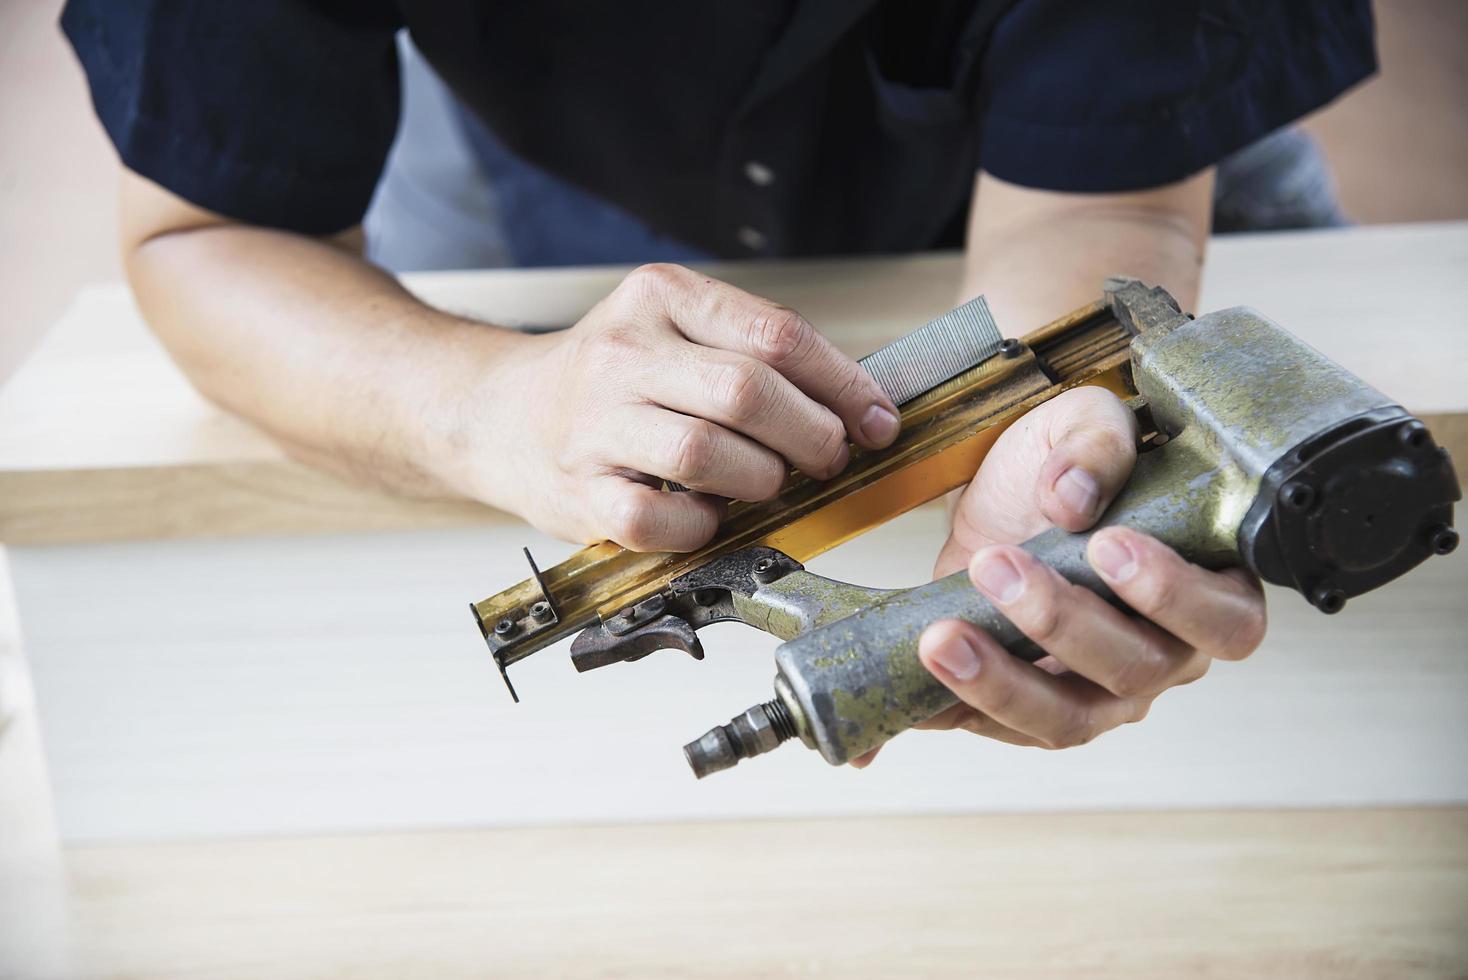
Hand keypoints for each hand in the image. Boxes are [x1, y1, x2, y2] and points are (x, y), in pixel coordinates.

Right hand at [455, 264, 900, 549]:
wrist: (500, 414)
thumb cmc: (611, 380)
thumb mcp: (676, 331)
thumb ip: (754, 353)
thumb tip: (858, 401)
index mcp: (660, 297)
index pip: (776, 334)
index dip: (844, 384)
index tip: (877, 418)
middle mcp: (622, 352)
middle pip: (747, 392)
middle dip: (811, 435)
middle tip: (828, 457)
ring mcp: (594, 424)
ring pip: (706, 453)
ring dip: (761, 480)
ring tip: (767, 482)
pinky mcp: (578, 492)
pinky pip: (658, 520)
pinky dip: (702, 528)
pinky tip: (709, 516)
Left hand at [855, 386, 1265, 763]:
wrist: (1000, 501)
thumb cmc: (1065, 466)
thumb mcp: (1081, 424)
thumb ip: (1095, 444)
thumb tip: (1071, 497)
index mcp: (1209, 589)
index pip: (1226, 621)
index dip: (1172, 594)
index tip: (1105, 544)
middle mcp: (1165, 654)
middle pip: (1133, 671)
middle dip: (1061, 622)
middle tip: (996, 564)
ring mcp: (1098, 693)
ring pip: (1066, 719)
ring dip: (1000, 681)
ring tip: (940, 636)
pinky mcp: (1028, 708)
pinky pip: (997, 728)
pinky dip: (951, 709)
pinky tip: (908, 680)